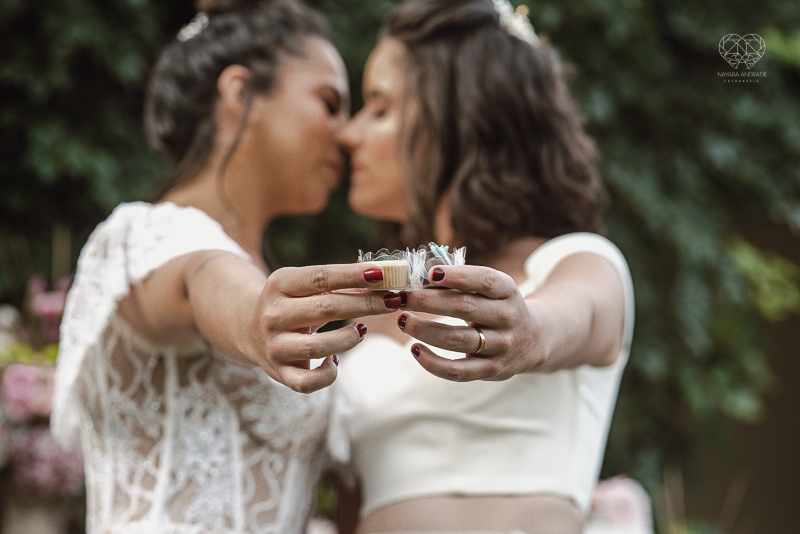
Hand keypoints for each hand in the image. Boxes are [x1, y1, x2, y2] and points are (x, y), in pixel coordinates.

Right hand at [247, 263, 394, 392]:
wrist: (247, 328)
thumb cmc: (290, 302)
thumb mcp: (302, 286)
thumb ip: (336, 284)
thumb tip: (381, 279)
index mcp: (279, 284)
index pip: (321, 277)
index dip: (353, 275)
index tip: (382, 274)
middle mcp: (273, 315)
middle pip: (326, 308)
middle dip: (365, 304)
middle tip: (393, 301)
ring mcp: (275, 346)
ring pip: (318, 347)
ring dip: (348, 339)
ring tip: (362, 331)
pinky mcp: (278, 373)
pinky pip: (306, 383)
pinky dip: (326, 375)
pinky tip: (334, 363)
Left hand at [397, 265, 543, 381]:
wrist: (534, 340)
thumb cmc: (497, 307)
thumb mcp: (491, 290)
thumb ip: (462, 283)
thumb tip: (420, 276)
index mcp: (508, 291)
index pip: (483, 280)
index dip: (457, 275)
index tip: (430, 273)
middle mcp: (507, 317)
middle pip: (464, 308)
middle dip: (427, 301)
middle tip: (401, 296)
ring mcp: (501, 346)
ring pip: (456, 339)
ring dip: (423, 329)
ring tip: (402, 320)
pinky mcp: (492, 370)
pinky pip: (458, 370)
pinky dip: (433, 362)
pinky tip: (415, 349)